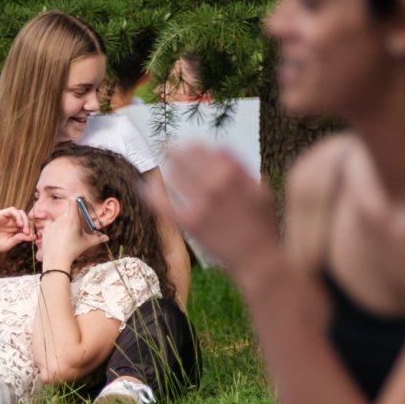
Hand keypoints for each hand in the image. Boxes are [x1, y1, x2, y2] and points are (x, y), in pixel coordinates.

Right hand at [0, 206, 35, 257]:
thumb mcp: (8, 244)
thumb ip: (19, 239)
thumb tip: (31, 236)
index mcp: (11, 230)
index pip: (25, 225)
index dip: (30, 230)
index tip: (32, 237)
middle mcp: (9, 222)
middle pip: (24, 218)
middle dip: (28, 224)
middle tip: (28, 233)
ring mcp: (4, 218)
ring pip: (19, 212)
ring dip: (24, 219)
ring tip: (23, 229)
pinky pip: (11, 210)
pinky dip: (17, 215)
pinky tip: (18, 224)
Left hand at [36, 199, 104, 270]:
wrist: (56, 261)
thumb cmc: (73, 251)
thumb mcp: (87, 243)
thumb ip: (98, 239)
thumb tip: (107, 238)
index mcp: (72, 219)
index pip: (73, 200)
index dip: (77, 199)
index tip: (80, 202)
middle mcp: (62, 219)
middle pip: (68, 210)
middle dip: (73, 215)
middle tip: (76, 225)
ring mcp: (52, 223)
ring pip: (60, 218)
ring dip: (64, 222)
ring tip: (67, 235)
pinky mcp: (46, 229)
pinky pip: (51, 223)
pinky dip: (55, 227)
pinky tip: (57, 235)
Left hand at [150, 142, 276, 278]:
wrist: (256, 257)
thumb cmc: (261, 223)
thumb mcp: (260, 189)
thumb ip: (240, 167)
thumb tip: (220, 146)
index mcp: (232, 173)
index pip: (203, 149)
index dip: (192, 145)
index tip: (188, 145)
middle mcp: (214, 185)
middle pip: (186, 159)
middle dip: (176, 151)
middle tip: (168, 147)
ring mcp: (200, 204)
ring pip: (175, 177)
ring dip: (168, 168)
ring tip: (166, 167)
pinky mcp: (190, 223)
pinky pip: (164, 204)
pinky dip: (152, 193)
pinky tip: (143, 187)